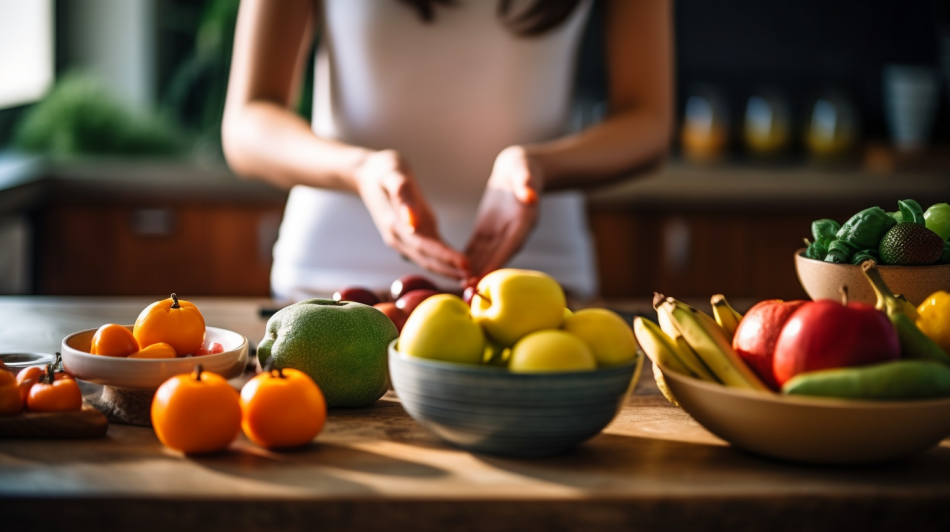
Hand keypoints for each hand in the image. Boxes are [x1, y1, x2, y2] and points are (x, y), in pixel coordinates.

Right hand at [353, 150, 468, 278]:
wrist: (366, 174)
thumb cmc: (383, 170)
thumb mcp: (392, 174)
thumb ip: (402, 195)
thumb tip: (411, 221)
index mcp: (396, 225)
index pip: (425, 246)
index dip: (446, 257)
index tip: (466, 265)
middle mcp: (399, 238)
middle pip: (428, 260)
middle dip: (451, 271)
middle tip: (476, 280)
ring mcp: (404, 239)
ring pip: (428, 261)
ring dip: (449, 272)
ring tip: (472, 279)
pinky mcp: (411, 236)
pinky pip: (429, 254)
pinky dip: (445, 263)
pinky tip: (460, 269)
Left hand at [464, 146, 541, 280]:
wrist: (519, 168)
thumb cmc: (523, 168)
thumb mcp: (525, 171)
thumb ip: (527, 184)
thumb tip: (531, 196)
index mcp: (523, 221)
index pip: (510, 245)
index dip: (497, 261)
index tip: (485, 276)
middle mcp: (512, 232)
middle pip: (497, 257)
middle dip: (484, 274)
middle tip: (469, 291)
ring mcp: (499, 234)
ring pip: (485, 256)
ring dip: (474, 271)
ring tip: (461, 287)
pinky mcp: (488, 230)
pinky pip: (477, 248)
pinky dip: (467, 260)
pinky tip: (455, 272)